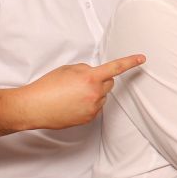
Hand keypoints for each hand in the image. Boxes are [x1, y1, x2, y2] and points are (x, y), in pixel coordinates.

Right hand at [15, 54, 145, 129]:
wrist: (34, 107)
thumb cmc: (47, 86)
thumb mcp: (68, 69)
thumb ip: (86, 69)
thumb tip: (94, 74)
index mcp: (90, 78)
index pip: (116, 67)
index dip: (131, 62)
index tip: (142, 59)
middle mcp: (94, 93)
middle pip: (110, 83)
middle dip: (101, 80)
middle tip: (84, 81)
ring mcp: (92, 108)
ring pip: (102, 96)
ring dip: (94, 93)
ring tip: (73, 94)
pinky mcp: (88, 118)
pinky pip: (96, 108)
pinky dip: (89, 104)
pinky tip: (73, 104)